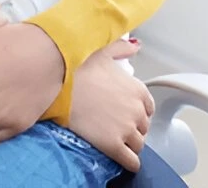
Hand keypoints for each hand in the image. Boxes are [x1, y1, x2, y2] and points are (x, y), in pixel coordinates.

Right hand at [66, 39, 152, 171]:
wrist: (59, 88)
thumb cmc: (77, 68)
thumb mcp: (101, 51)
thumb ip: (121, 48)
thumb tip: (135, 46)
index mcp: (137, 89)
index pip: (148, 108)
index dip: (137, 111)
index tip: (125, 112)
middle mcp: (136, 109)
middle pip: (143, 127)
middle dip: (133, 128)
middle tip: (116, 126)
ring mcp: (126, 128)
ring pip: (138, 145)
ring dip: (130, 145)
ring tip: (116, 142)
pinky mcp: (114, 145)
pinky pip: (131, 161)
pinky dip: (130, 162)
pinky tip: (124, 160)